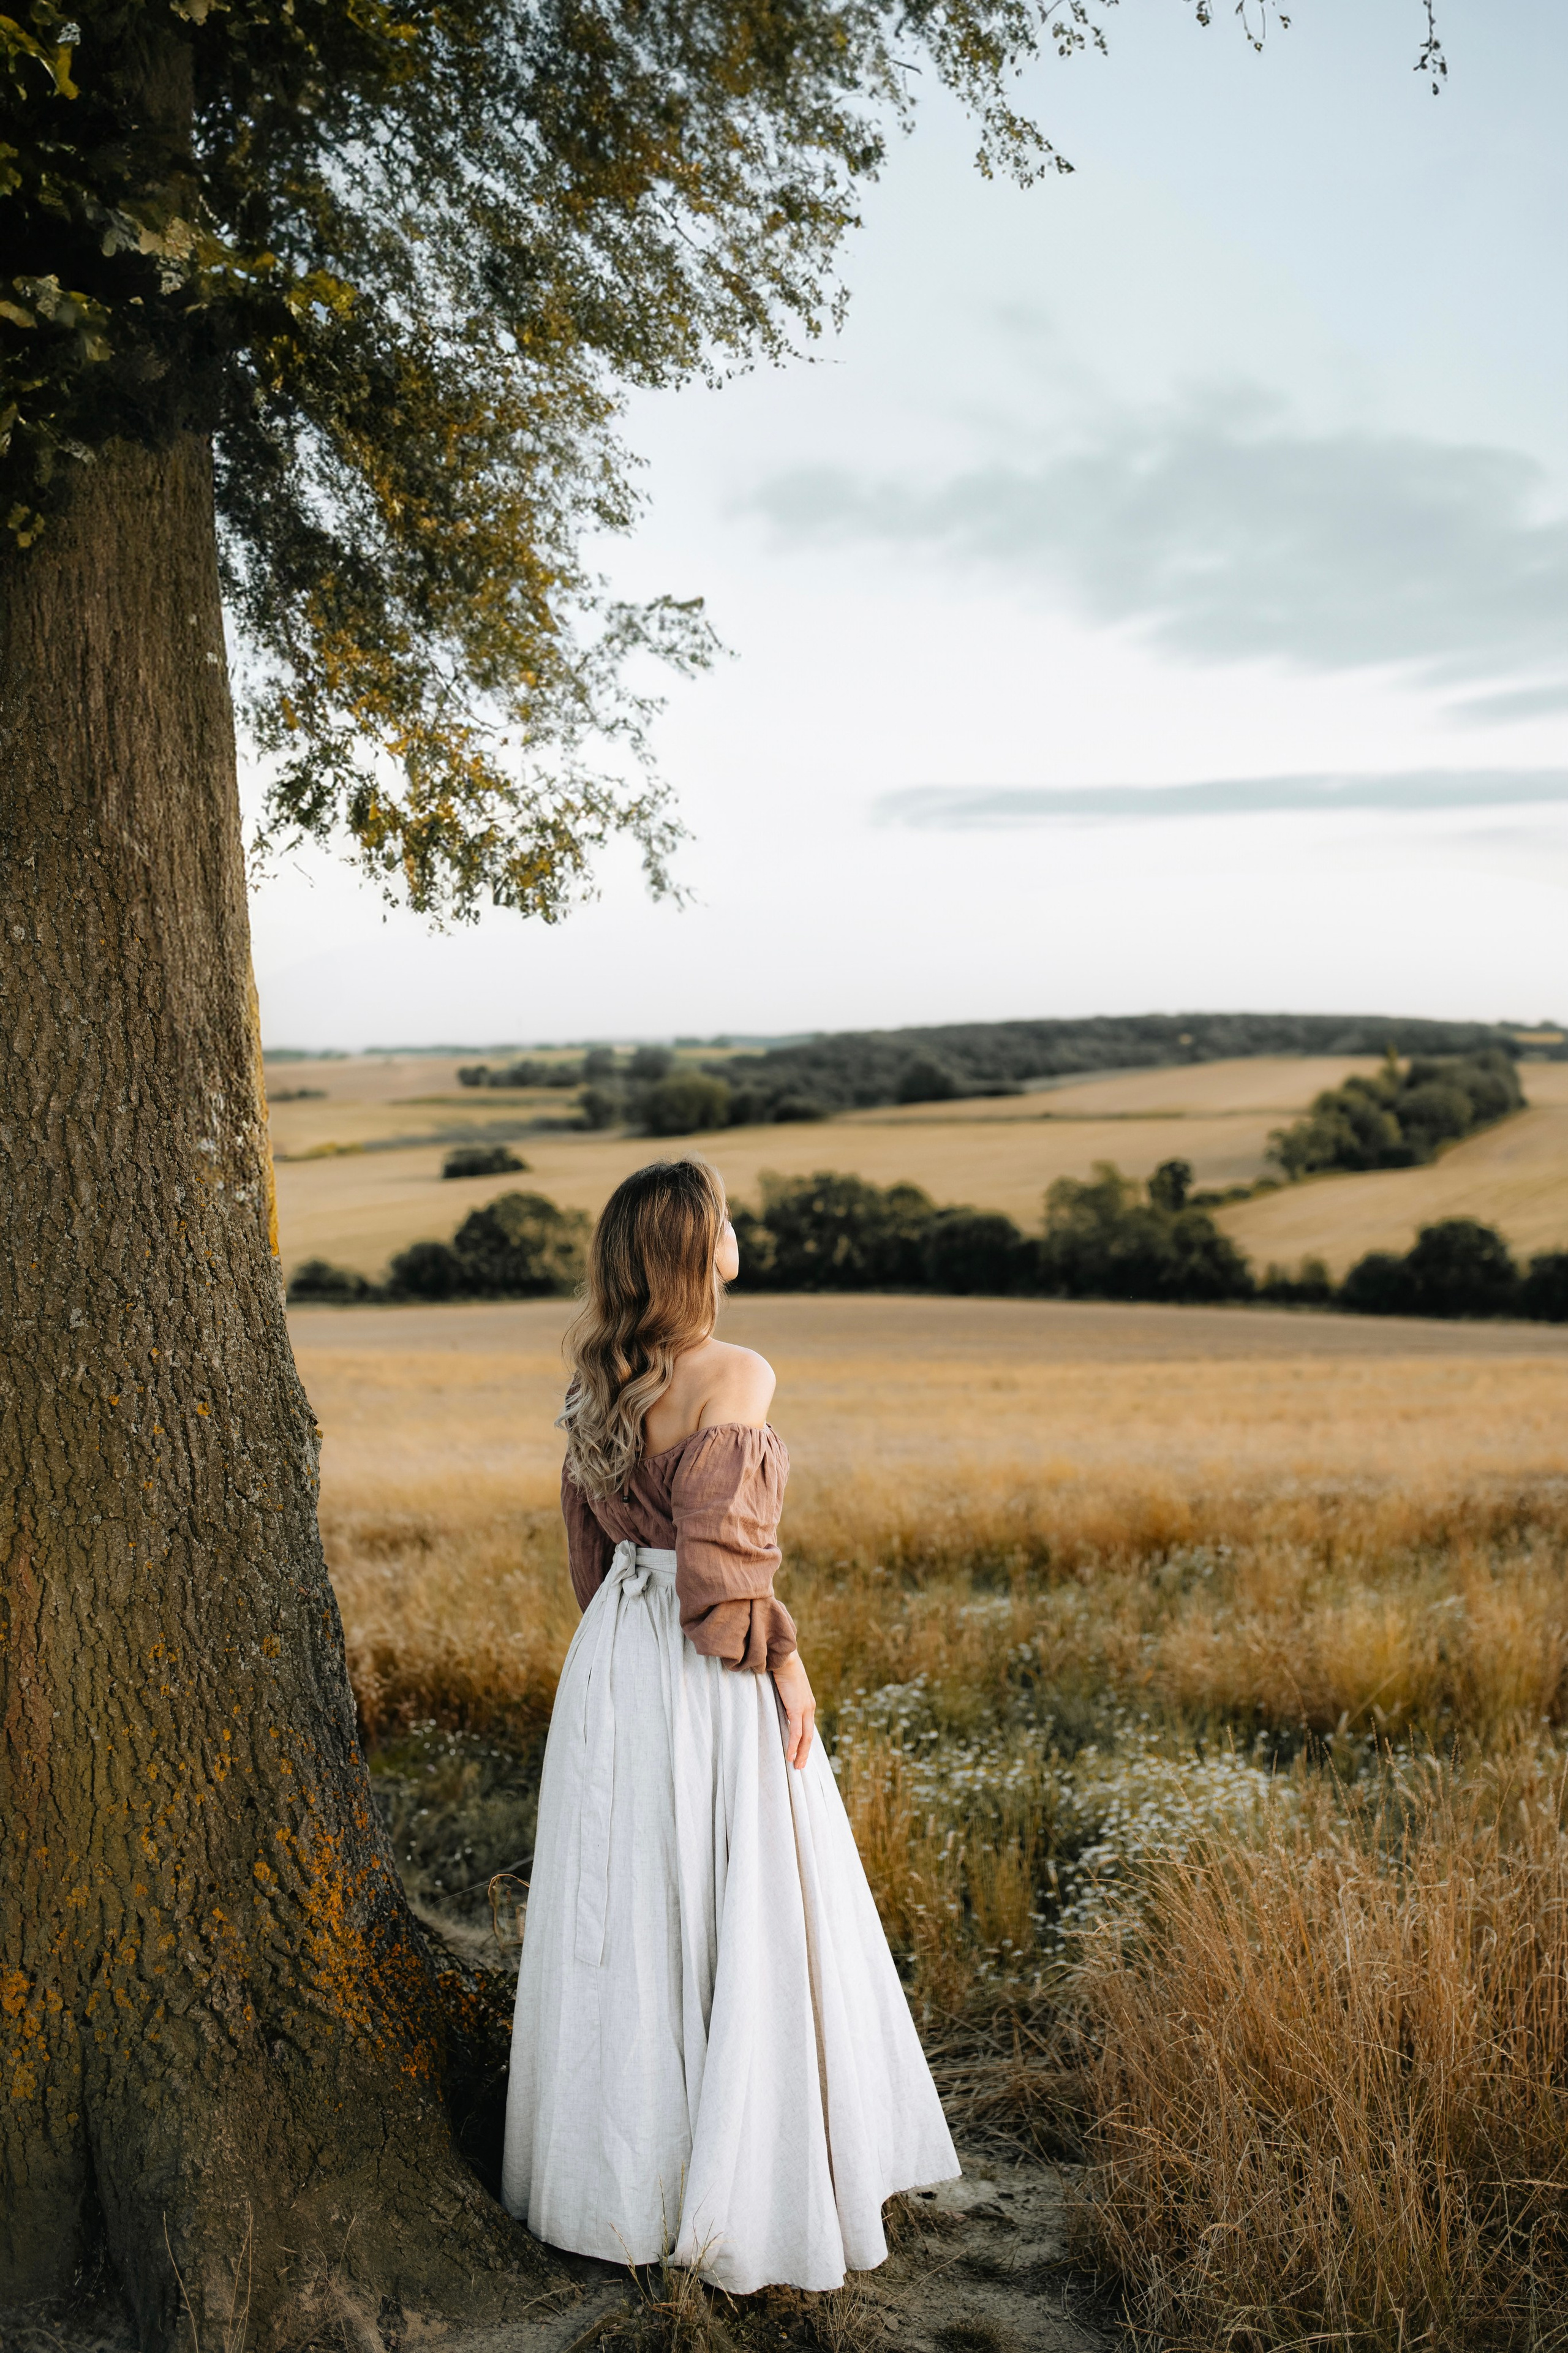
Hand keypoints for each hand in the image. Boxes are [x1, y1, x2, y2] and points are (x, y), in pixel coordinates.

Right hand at [772, 1650, 815, 1770]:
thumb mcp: (787, 1687)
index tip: (801, 1752)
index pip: (808, 1727)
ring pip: (805, 1738)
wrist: (785, 1658)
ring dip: (800, 1753)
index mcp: (808, 1703)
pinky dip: (793, 1746)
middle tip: (800, 1766)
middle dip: (805, 1752)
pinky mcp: (796, 1709)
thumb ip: (786, 1698)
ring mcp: (805, 1709)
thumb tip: (779, 1704)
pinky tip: (789, 1756)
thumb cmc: (783, 1669)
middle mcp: (809, 1708)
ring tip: (796, 1766)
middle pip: (809, 1736)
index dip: (805, 1742)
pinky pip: (796, 1733)